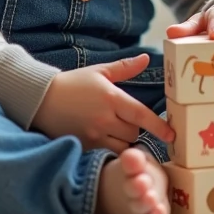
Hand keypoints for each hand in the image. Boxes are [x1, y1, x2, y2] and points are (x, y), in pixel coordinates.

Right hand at [31, 53, 175, 152]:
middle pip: (134, 133)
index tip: (172, 135)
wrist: (40, 99)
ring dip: (123, 141)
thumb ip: (124, 68)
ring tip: (113, 131)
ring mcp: (94, 136)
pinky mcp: (84, 148)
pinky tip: (104, 141)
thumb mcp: (99, 72)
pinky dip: (110, 149)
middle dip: (135, 129)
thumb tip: (146, 58)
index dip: (159, 126)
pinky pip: (107, 154)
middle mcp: (104, 119)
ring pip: (122, 146)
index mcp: (111, 98)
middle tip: (124, 121)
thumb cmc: (72, 84)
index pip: (141, 115)